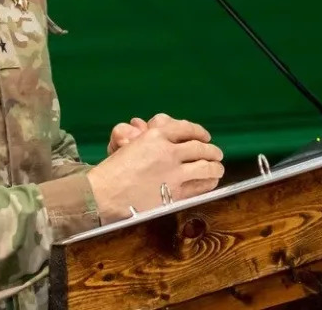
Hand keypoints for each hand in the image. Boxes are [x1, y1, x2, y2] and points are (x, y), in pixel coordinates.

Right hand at [88, 116, 223, 222]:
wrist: (103, 194)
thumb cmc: (112, 170)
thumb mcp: (129, 144)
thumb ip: (145, 135)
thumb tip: (151, 127)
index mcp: (155, 135)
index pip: (185, 128)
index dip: (199, 131)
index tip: (204, 135)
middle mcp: (168, 151)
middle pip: (199, 147)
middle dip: (211, 150)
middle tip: (216, 153)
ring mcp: (173, 173)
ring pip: (205, 166)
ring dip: (215, 166)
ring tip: (218, 168)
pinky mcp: (175, 193)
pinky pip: (199, 186)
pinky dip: (208, 183)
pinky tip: (211, 182)